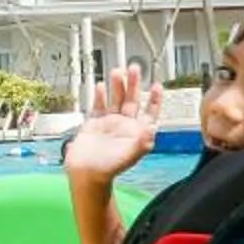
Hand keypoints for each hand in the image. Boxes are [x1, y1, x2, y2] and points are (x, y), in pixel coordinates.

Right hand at [62, 64, 161, 182]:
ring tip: (117, 72)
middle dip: (134, 84)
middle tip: (134, 68)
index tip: (157, 85)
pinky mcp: (93, 124)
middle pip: (132, 100)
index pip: (149, 113)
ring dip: (117, 86)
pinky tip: (99, 86)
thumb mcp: (129, 155)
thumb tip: (151, 129)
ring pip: (115, 100)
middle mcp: (124, 127)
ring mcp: (109, 124)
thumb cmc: (109, 169)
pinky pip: (98, 106)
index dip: (154, 100)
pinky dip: (99, 96)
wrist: (86, 174)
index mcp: (136, 133)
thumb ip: (141, 142)